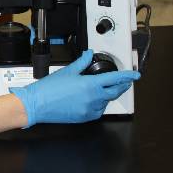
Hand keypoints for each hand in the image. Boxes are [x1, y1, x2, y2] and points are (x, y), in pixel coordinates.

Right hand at [9, 50, 140, 126]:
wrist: (37, 104)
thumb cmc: (49, 89)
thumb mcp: (67, 71)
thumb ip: (81, 62)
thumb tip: (88, 55)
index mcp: (90, 85)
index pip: (115, 79)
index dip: (127, 76)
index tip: (134, 75)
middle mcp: (93, 98)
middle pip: (115, 92)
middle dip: (121, 86)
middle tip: (124, 82)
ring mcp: (90, 109)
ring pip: (106, 101)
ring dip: (107, 95)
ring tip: (102, 90)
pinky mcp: (85, 118)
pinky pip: (98, 110)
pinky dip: (99, 104)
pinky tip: (92, 100)